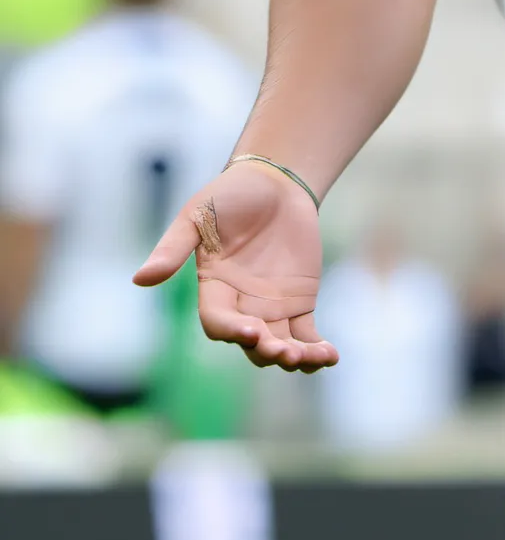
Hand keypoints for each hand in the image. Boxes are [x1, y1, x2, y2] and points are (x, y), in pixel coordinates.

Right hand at [134, 160, 338, 370]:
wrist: (275, 181)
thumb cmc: (230, 195)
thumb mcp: (196, 215)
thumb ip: (173, 248)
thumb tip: (139, 280)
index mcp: (213, 288)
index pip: (217, 321)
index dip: (232, 330)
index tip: (253, 331)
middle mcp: (240, 305)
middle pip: (249, 343)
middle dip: (266, 351)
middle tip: (285, 351)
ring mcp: (270, 308)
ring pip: (279, 345)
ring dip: (294, 358)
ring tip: (314, 358)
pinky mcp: (298, 303)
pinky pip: (306, 335)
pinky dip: (317, 349)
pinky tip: (330, 356)